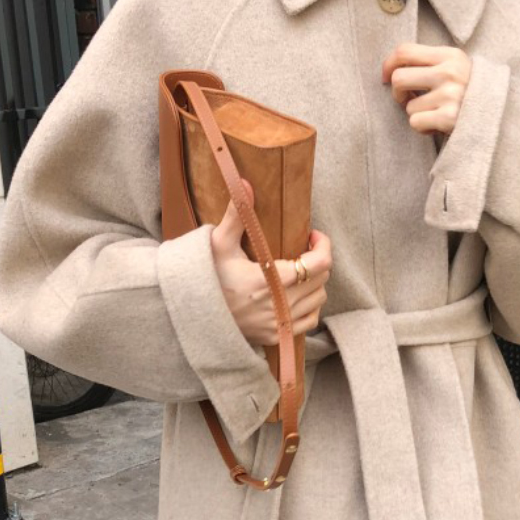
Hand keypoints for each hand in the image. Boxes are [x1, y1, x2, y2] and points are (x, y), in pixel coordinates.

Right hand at [210, 178, 332, 346]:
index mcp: (269, 279)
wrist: (196, 315)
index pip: (318, 264)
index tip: (313, 236)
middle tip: (304, 250)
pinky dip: (311, 305)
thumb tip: (245, 184)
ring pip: (319, 299)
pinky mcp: (277, 335)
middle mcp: (279, 304)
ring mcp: (279, 322)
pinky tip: (297, 294)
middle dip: (318, 260)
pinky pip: (311, 320)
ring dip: (315, 282)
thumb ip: (236, 215)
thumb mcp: (218, 244)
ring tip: (300, 271)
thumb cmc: (208, 276)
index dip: (323, 246)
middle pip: (321, 279)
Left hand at [381, 41, 472, 135]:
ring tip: (435, 113)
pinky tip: (437, 125)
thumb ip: (429, 63)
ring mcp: (450, 95)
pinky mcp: (449, 117)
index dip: (388, 64)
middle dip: (398, 93)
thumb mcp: (456, 67)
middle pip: (399, 78)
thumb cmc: (470, 92)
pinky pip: (415, 123)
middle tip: (409, 99)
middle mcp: (449, 72)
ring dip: (416, 113)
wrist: (501, 115)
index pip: (404, 51)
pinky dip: (422, 128)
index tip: (385, 77)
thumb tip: (390, 69)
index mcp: (449, 55)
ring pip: (407, 107)